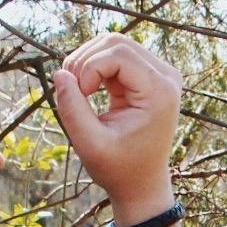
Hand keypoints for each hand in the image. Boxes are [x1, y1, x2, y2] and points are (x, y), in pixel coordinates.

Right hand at [52, 34, 183, 220]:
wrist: (142, 183)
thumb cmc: (119, 169)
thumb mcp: (89, 144)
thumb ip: (72, 108)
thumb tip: (60, 72)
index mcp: (160, 92)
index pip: (118, 54)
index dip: (89, 68)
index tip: (78, 97)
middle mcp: (166, 77)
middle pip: (116, 42)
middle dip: (85, 61)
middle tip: (71, 91)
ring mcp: (160, 74)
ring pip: (114, 44)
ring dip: (87, 62)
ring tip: (76, 91)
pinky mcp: (149, 76)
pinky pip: (116, 56)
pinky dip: (94, 67)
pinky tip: (86, 90)